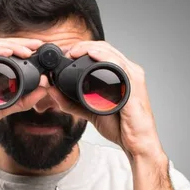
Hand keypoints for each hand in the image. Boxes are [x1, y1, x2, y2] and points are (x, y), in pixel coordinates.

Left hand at [47, 41, 166, 163]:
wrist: (136, 143)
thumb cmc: (121, 126)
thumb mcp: (90, 111)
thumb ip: (71, 102)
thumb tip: (52, 91)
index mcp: (121, 75)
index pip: (102, 53)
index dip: (83, 49)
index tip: (65, 53)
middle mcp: (129, 72)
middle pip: (106, 49)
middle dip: (84, 46)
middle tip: (66, 51)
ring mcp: (132, 78)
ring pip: (111, 53)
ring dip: (90, 48)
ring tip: (74, 51)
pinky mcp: (133, 86)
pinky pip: (119, 66)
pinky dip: (104, 57)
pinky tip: (91, 54)